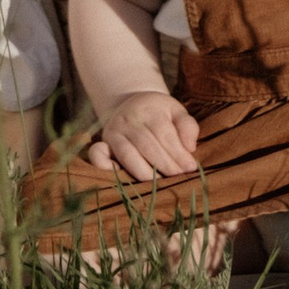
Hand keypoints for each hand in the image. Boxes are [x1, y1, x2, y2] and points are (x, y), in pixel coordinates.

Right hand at [86, 87, 200, 181]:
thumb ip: (187, 127)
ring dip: (145, 173)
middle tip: (179, 178)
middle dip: (165, 165)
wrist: (133, 104)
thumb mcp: (176, 112)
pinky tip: (125, 180)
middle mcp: (128, 118)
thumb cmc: (159, 113)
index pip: (164, 133)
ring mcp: (113, 131)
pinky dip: (106, 168)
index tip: (190, 168)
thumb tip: (190, 149)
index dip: (178, 153)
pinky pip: (98, 155)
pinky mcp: (103, 143)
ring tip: (161, 184)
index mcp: (148, 108)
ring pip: (128, 154)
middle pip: (147, 145)